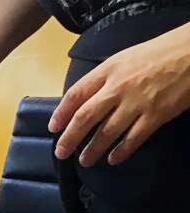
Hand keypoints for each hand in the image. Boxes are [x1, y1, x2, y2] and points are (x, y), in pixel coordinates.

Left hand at [49, 27, 189, 166]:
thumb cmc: (159, 53)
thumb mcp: (124, 58)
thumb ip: (105, 77)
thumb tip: (87, 97)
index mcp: (107, 70)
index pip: (76, 94)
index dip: (61, 112)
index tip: (53, 127)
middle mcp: (117, 87)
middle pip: (85, 116)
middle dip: (70, 137)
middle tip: (61, 152)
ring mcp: (137, 102)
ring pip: (107, 131)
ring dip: (93, 149)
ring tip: (84, 160)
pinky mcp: (157, 115)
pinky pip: (134, 138)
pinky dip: (122, 151)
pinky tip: (114, 159)